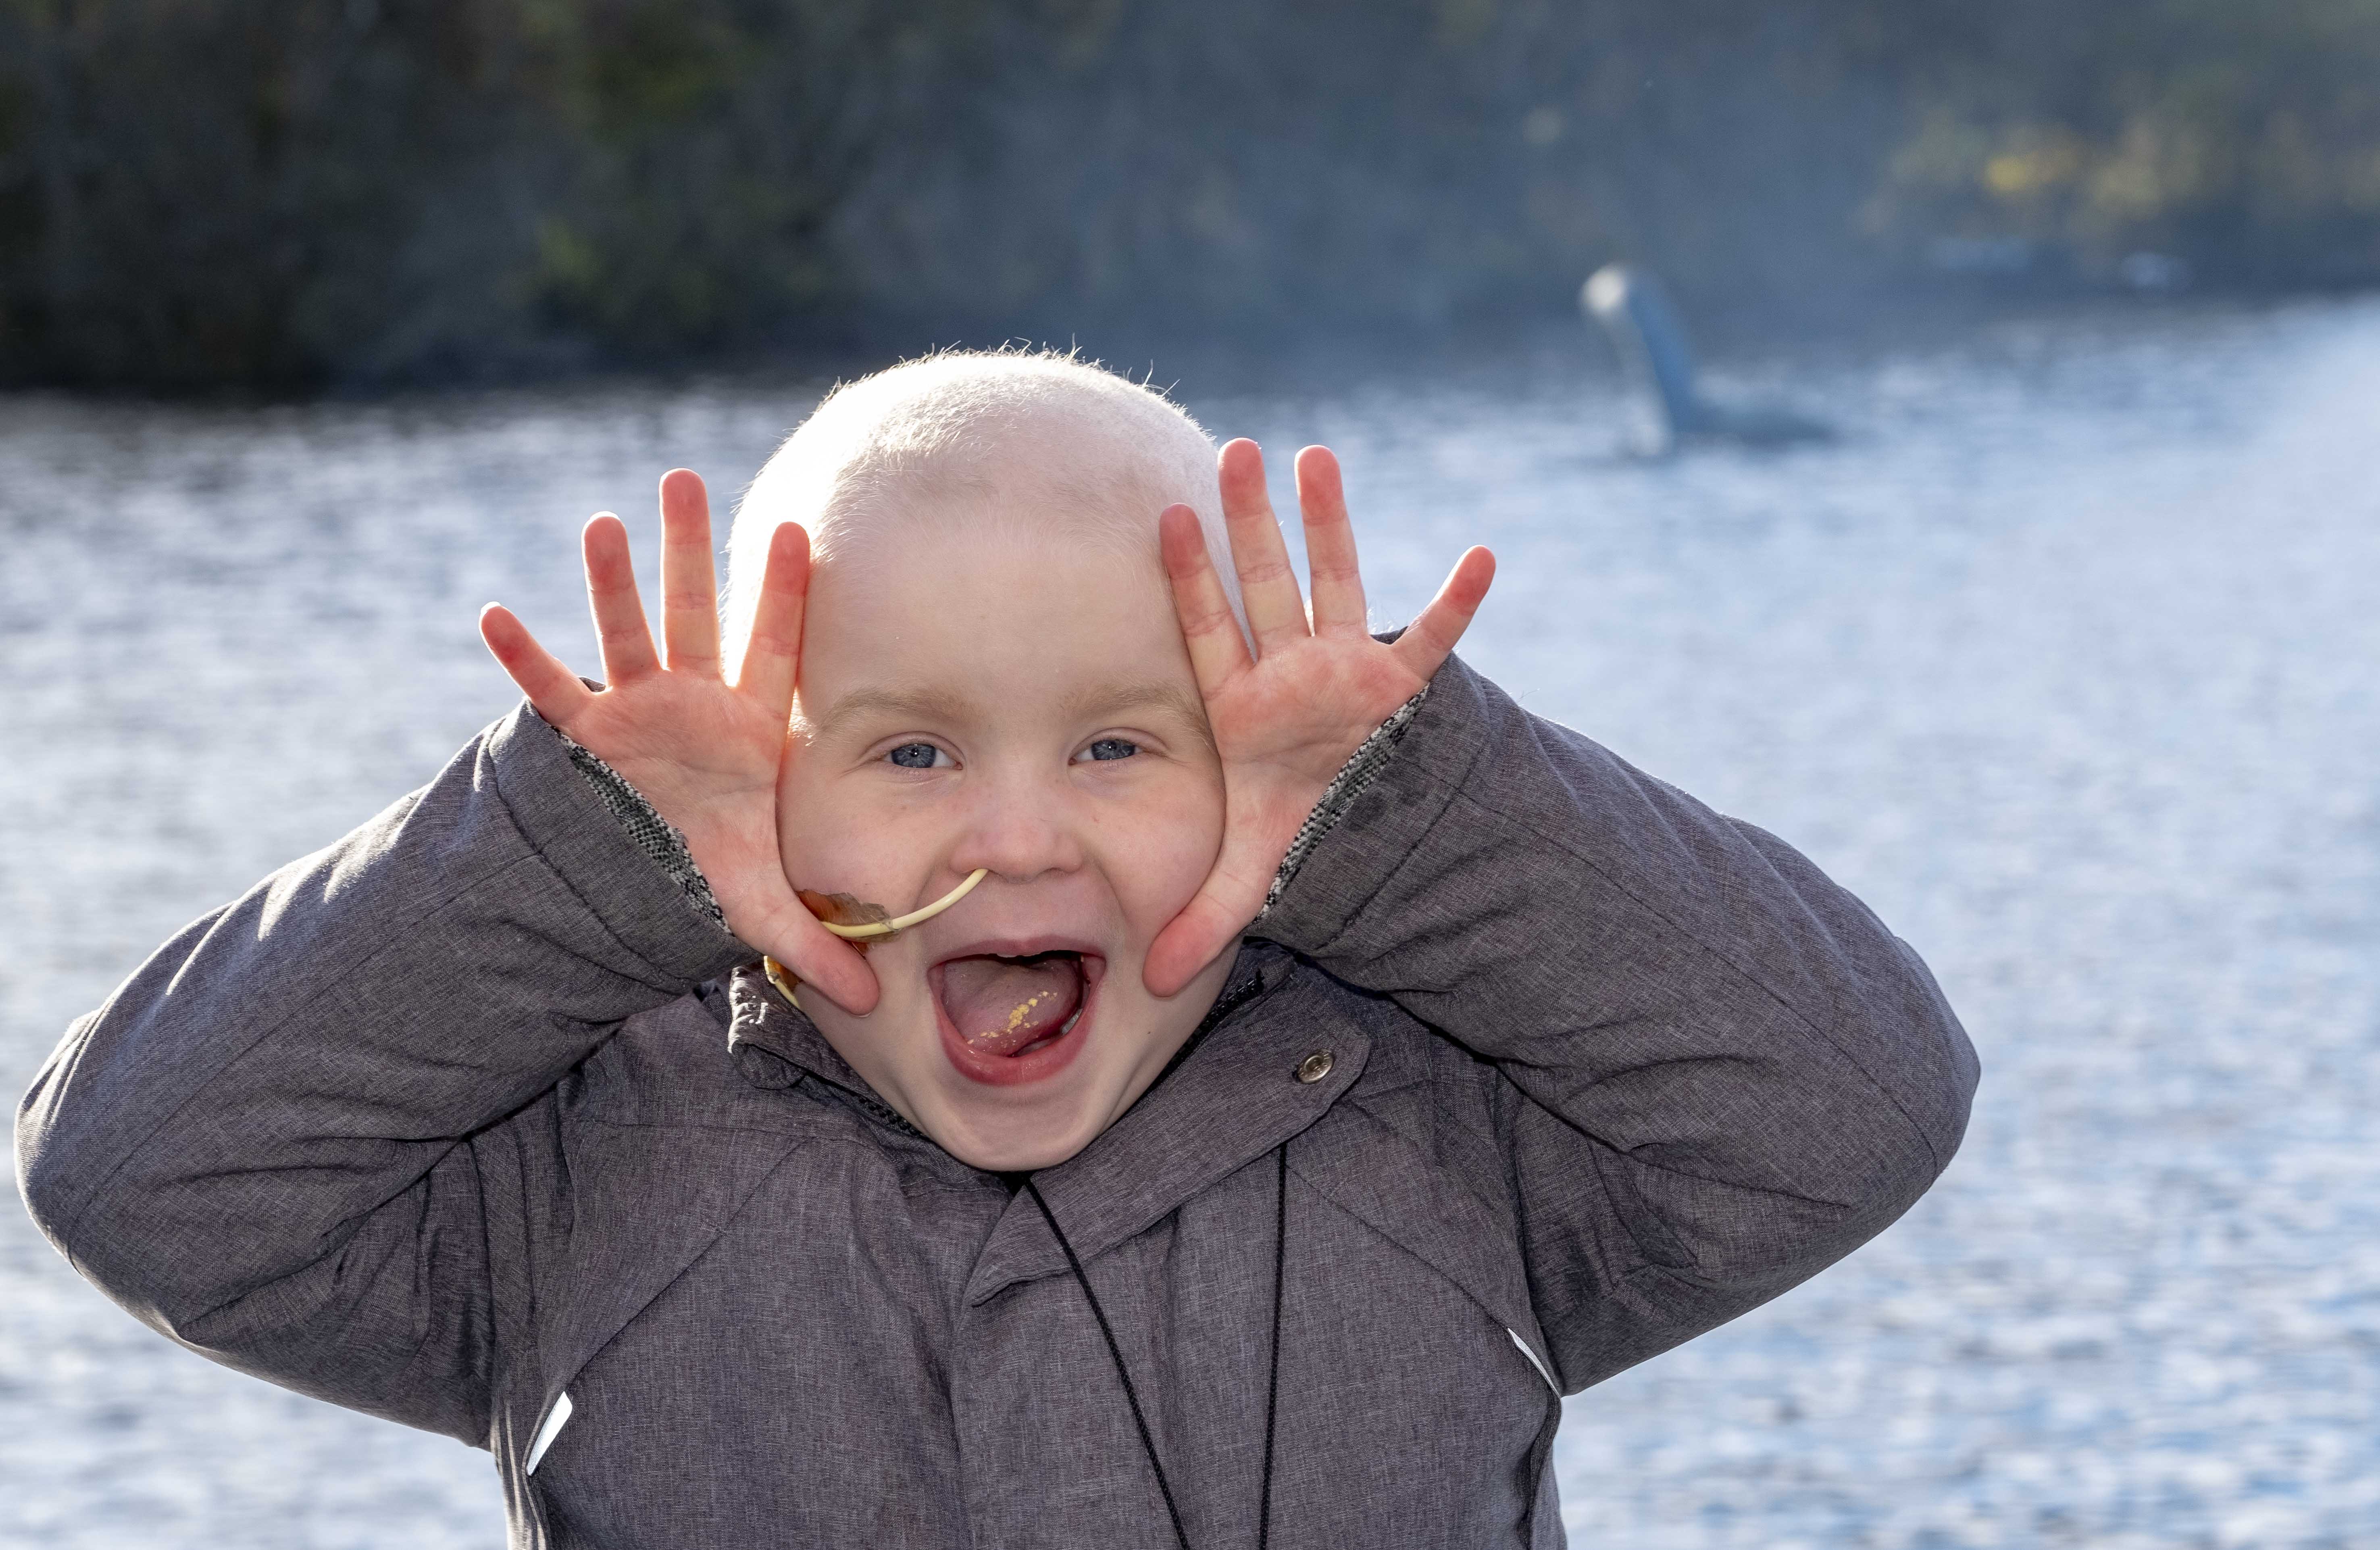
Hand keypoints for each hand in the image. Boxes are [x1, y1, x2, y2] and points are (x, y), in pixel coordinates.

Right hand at [478, 470, 878, 1011]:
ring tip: (605, 519)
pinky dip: (523, 657)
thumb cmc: (717, 869)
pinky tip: (493, 614)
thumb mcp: (766, 910)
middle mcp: (693, 702)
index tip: (803, 531)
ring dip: (612, 581)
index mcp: (748, 726)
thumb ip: (818, 949)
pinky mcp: (588, 738)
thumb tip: (871, 1005)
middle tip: (687, 476)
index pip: (774, 648)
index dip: (786, 594)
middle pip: (695, 613)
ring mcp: (637, 712)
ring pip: (625, 633)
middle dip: (691, 550)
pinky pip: (550, 691)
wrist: (658, 876)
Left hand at [1143, 440, 1493, 995]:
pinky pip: (1436, 639)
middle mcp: (1292, 672)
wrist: (1358, 827)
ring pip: (1338, 584)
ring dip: (1331, 525)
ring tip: (1317, 457)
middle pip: (1268, 585)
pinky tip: (1480, 556)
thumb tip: (1150, 983)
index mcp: (1245, 704)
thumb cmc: (1297, 828)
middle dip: (1254, 522)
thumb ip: (1205, 917)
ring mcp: (1348, 670)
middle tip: (1236, 450)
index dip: (1189, 579)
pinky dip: (1458, 602)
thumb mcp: (1250, 874)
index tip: (1168, 517)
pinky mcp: (1402, 688)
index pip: (1209, 629)